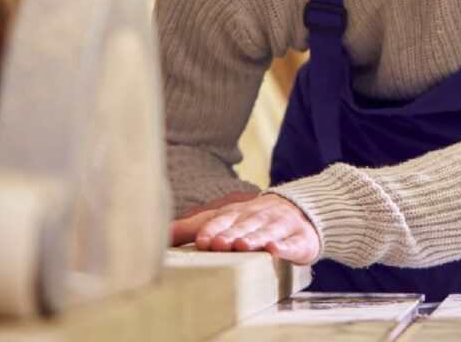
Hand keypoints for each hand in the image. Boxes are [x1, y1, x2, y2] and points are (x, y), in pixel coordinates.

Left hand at [169, 194, 320, 264]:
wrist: (301, 210)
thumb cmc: (253, 220)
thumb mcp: (223, 220)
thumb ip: (193, 227)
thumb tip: (160, 235)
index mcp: (238, 212)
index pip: (223, 219)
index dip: (212, 229)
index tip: (201, 240)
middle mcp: (259, 216)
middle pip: (243, 225)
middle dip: (231, 234)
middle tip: (218, 244)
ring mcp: (281, 226)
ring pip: (267, 231)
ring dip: (255, 238)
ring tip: (243, 245)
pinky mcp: (301, 239)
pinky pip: (293, 243)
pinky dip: (285, 247)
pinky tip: (276, 250)